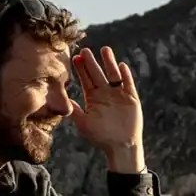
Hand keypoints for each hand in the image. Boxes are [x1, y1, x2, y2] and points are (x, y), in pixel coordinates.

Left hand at [70, 46, 143, 173]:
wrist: (121, 146)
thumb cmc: (101, 137)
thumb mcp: (85, 124)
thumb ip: (75, 111)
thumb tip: (63, 101)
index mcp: (93, 98)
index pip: (86, 80)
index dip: (81, 69)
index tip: (74, 58)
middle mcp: (105, 93)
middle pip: (98, 74)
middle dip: (91, 62)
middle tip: (85, 50)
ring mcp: (118, 94)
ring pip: (113, 74)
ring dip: (109, 63)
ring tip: (104, 50)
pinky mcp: (131, 98)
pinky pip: (128, 84)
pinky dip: (125, 76)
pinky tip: (122, 66)